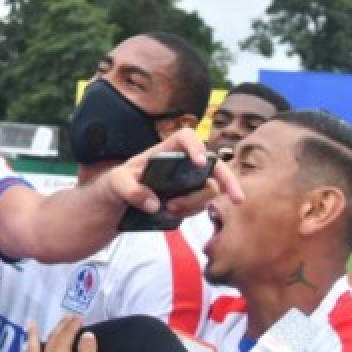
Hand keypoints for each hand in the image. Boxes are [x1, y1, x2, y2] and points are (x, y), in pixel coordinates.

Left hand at [43, 316, 107, 351]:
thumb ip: (88, 351)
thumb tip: (86, 335)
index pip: (63, 336)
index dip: (72, 325)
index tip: (80, 317)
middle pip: (52, 339)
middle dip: (62, 327)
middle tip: (70, 317)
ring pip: (46, 348)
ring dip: (53, 335)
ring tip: (60, 327)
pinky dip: (44, 348)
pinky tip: (47, 347)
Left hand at [92, 127, 244, 218]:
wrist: (116, 204)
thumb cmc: (116, 185)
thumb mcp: (114, 184)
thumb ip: (129, 190)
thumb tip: (154, 204)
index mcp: (163, 151)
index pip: (185, 137)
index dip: (196, 146)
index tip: (199, 162)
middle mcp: (180, 163)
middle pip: (212, 165)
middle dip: (228, 180)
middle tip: (237, 200)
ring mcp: (187, 181)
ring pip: (209, 189)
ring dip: (196, 203)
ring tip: (170, 209)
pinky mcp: (187, 199)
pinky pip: (201, 205)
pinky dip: (192, 212)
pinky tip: (174, 215)